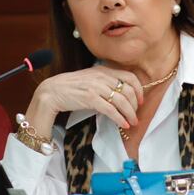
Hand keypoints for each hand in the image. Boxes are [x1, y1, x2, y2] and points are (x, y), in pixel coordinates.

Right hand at [25, 66, 143, 137]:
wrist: (52, 91)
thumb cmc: (71, 87)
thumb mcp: (91, 79)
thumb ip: (105, 82)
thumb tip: (121, 94)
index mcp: (103, 70)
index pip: (129, 76)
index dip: (139, 89)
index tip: (141, 100)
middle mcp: (102, 76)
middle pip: (128, 90)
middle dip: (135, 105)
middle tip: (136, 115)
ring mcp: (96, 87)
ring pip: (122, 101)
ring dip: (130, 114)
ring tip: (132, 122)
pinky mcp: (90, 98)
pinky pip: (110, 110)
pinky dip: (119, 118)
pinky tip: (123, 124)